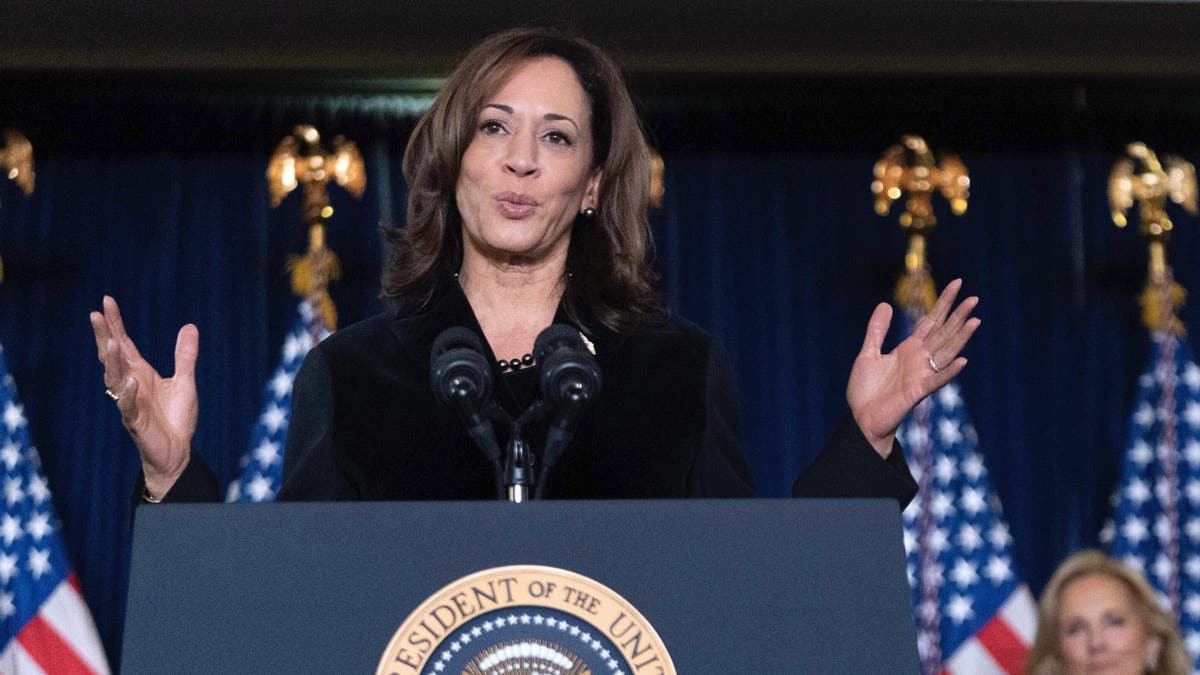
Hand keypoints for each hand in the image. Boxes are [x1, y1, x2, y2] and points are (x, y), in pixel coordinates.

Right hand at [89, 296, 198, 497]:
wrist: (177, 451)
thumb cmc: (176, 418)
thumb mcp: (185, 381)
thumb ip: (185, 355)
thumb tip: (190, 326)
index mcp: (140, 373)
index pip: (124, 343)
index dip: (115, 324)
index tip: (106, 301)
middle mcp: (130, 384)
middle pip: (112, 356)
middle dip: (104, 336)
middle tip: (96, 315)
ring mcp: (130, 402)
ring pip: (115, 379)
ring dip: (113, 361)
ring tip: (111, 342)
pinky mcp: (135, 422)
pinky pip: (127, 407)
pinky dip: (128, 394)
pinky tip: (130, 381)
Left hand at [846, 279, 978, 457]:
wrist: (862, 418)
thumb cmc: (866, 390)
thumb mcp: (868, 354)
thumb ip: (877, 331)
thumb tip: (885, 304)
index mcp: (908, 349)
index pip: (931, 321)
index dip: (943, 304)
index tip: (957, 284)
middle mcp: (919, 359)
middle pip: (943, 333)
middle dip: (957, 316)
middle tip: (974, 298)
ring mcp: (921, 374)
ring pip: (945, 352)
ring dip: (960, 338)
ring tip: (975, 321)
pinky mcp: (917, 391)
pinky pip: (936, 380)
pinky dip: (949, 371)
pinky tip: (962, 361)